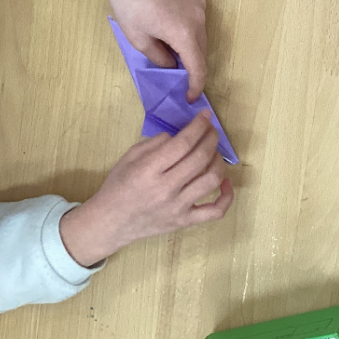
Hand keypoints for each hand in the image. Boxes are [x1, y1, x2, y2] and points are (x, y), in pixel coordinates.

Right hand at [59, 111, 233, 266]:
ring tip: (214, 154)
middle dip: (211, 138)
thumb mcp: (129, 157)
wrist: (111, 222)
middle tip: (211, 131)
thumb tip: (180, 136)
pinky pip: (215, 211)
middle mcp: (166, 188)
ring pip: (212, 180)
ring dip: (219, 161)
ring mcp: (178, 207)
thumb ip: (155, 143)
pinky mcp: (184, 222)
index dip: (198, 126)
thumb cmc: (118, 186)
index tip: (206, 116)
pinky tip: (225, 182)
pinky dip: (227, 196)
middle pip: (200, 158)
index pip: (183, 143)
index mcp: (149, 170)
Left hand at [90, 0, 207, 100]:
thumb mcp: (139, 39)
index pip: (198, 67)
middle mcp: (198, 19)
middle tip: (179, 74)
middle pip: (201, 50)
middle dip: (192, 65)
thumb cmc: (129, 5)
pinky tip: (171, 22)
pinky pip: (196, 16)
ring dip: (190, 44)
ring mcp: (199, 3)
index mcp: (184, 35)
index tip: (191, 96)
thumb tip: (173, 63)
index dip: (196, 85)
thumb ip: (160, 57)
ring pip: (200, 33)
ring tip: (171, 46)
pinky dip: (188, 26)